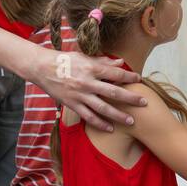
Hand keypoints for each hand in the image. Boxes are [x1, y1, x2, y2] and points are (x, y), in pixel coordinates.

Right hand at [32, 47, 147, 132]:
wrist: (42, 68)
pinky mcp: (72, 105)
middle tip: (144, 103)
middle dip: (130, 98)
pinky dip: (99, 123)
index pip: (115, 73)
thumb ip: (103, 61)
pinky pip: (88, 116)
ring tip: (131, 122)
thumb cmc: (65, 60)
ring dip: (118, 115)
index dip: (129, 77)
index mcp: (91, 68)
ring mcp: (79, 95)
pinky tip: (110, 128)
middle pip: (113, 92)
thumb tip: (121, 62)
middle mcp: (87, 83)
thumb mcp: (84, 57)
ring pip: (102, 108)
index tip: (139, 79)